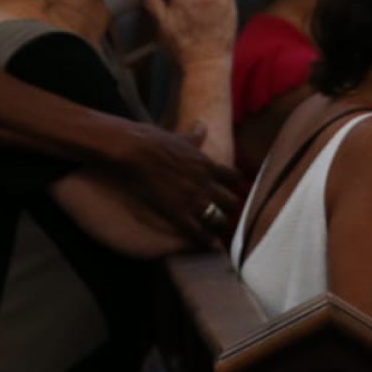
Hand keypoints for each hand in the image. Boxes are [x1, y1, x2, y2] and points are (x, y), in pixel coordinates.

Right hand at [107, 119, 240, 247]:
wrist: (136, 151)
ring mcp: (193, 199)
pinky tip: (211, 246)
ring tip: (218, 231)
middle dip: (230, 209)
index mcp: (207, 164)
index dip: (236, 186)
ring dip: (219, 225)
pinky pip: (198, 232)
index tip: (234, 191)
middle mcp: (205, 183)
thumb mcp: (180, 136)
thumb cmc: (155, 140)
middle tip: (226, 213)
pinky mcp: (178, 212)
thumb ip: (195, 135)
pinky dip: (206, 241)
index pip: (234, 177)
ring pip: (219, 219)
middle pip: (231, 202)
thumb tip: (202, 124)